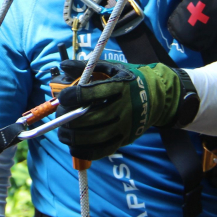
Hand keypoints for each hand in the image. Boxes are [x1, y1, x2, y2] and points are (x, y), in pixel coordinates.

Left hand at [55, 59, 181, 160]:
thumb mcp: (111, 68)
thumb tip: (64, 65)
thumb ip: (86, 67)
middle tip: (59, 117)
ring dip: (73, 137)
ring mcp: (125, 125)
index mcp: (119, 86)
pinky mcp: (126, 139)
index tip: (62, 98)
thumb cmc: (129, 80)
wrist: (158, 96)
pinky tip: (75, 147)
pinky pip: (103, 150)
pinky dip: (86, 151)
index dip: (72, 96)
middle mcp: (124, 107)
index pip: (92, 93)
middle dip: (69, 119)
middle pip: (90, 118)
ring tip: (63, 133)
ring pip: (95, 137)